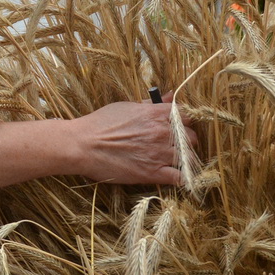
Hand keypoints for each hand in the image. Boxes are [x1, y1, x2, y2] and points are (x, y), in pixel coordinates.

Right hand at [72, 99, 197, 184]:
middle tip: (178, 147)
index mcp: (156, 113)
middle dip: (187, 142)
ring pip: (189, 157)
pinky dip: (181, 178)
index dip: (185, 123)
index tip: (179, 128)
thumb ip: (151, 104)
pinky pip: (179, 178)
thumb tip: (170, 96)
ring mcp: (158, 153)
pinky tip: (175, 176)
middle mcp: (162, 132)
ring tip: (176, 162)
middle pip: (192, 137)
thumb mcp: (126, 106)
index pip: (187, 116)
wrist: (82, 145)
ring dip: (185, 160)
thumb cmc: (100, 124)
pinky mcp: (151, 173)